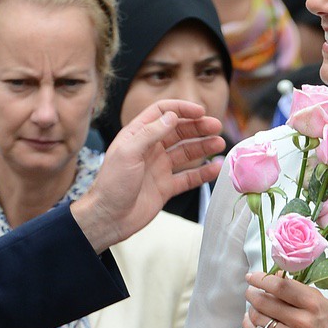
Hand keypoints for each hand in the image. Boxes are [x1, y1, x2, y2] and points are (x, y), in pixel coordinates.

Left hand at [70, 99, 223, 250]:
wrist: (108, 218)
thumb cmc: (112, 184)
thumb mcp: (128, 153)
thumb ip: (150, 133)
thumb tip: (172, 116)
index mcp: (137, 136)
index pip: (162, 113)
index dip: (181, 109)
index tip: (200, 111)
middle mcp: (150, 149)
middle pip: (178, 131)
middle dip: (197, 127)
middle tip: (216, 126)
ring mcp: (159, 168)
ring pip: (186, 153)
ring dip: (203, 147)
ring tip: (219, 144)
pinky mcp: (166, 187)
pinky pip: (189, 177)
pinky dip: (203, 173)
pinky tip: (216, 168)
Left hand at [243, 271, 327, 327]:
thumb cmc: (323, 326)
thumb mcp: (318, 301)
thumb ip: (296, 287)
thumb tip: (273, 275)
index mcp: (312, 304)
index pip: (281, 286)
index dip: (261, 279)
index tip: (252, 277)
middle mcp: (303, 321)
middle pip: (264, 302)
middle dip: (252, 294)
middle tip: (251, 292)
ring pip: (258, 318)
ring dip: (252, 310)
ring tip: (254, 308)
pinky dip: (250, 325)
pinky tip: (252, 321)